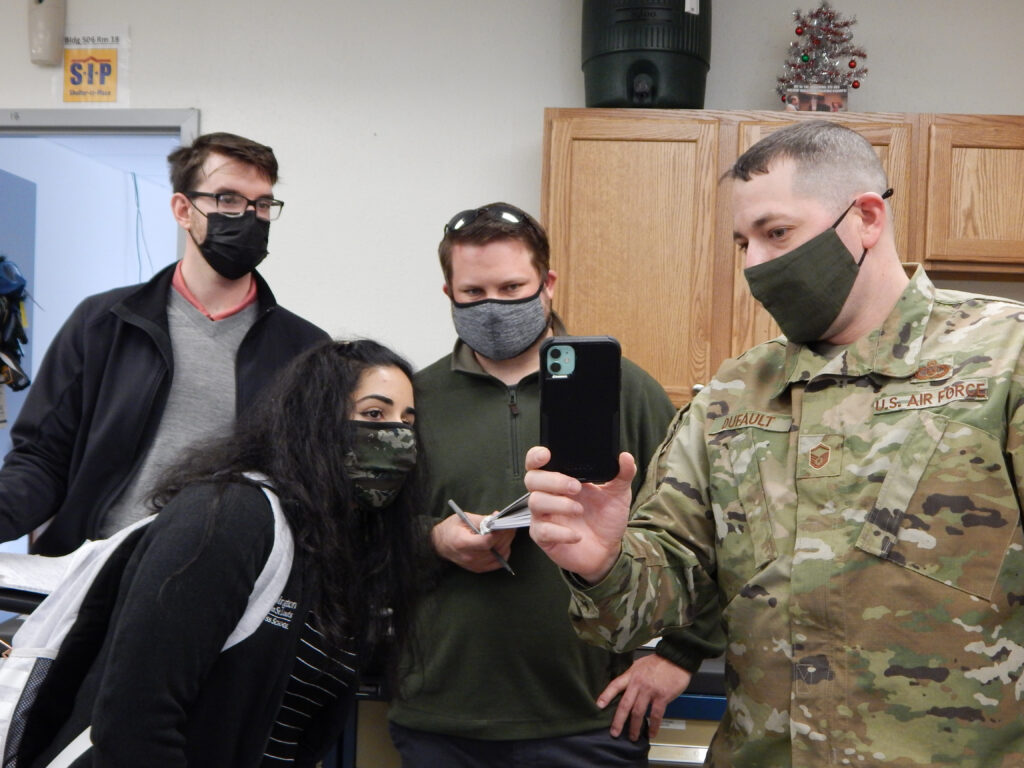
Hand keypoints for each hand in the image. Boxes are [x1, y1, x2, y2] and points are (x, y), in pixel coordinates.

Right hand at [431, 512, 514, 572]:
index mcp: (462, 543)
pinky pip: (498, 563)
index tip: (503, 522)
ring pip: (500, 555)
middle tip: (509, 523)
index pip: (486, 542)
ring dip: (506, 542)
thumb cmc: (451, 529)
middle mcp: (469, 557)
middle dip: (505, 535)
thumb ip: (481, 519)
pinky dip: (504, 552)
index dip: (498, 533)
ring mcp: (474, 565)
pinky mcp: (478, 568)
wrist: (439, 544)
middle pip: (495, 548)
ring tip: (506, 530)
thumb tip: (497, 518)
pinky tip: (503, 543)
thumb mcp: (463, 518)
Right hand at [524, 446, 635, 583]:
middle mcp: (548, 495)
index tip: (547, 455)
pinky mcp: (543, 537)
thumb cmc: (606, 518)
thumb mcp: (618, 494)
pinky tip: (576, 535)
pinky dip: (561, 532)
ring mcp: (543, 516)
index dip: (536, 457)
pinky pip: (543, 531)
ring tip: (580, 510)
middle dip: (553, 481)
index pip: (537, 463)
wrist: (608, 550)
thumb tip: (626, 457)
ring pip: (536, 502)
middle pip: (532, 479)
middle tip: (576, 487)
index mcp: (560, 480)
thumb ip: (622, 474)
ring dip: (559, 504)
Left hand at [599, 654, 692, 739]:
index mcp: (631, 675)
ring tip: (632, 737)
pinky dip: (654, 726)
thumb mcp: (639, 665)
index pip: (615, 685)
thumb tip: (625, 688)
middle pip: (625, 704)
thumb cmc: (658, 662)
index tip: (598, 706)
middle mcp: (638, 683)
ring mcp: (650, 691)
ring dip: (634, 727)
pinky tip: (652, 733)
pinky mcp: (662, 696)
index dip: (606, 695)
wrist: (676, 658)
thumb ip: (632, 677)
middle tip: (614, 733)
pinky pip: (656, 715)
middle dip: (618, 721)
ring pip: (638, 712)